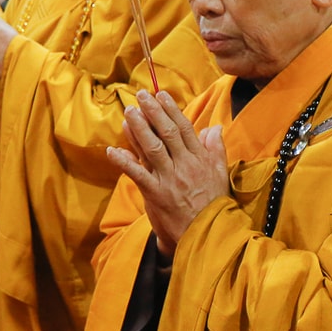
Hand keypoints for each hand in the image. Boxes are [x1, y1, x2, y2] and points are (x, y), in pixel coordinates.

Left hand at [107, 89, 230, 254]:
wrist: (206, 235)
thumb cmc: (212, 204)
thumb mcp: (220, 174)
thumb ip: (216, 149)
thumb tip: (215, 127)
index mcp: (200, 159)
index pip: (184, 128)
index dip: (171, 110)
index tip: (160, 94)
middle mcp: (185, 166)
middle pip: (167, 133)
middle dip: (153, 112)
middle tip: (141, 95)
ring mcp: (170, 180)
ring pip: (153, 148)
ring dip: (138, 129)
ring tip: (128, 112)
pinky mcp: (156, 195)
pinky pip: (138, 175)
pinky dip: (124, 162)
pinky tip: (111, 151)